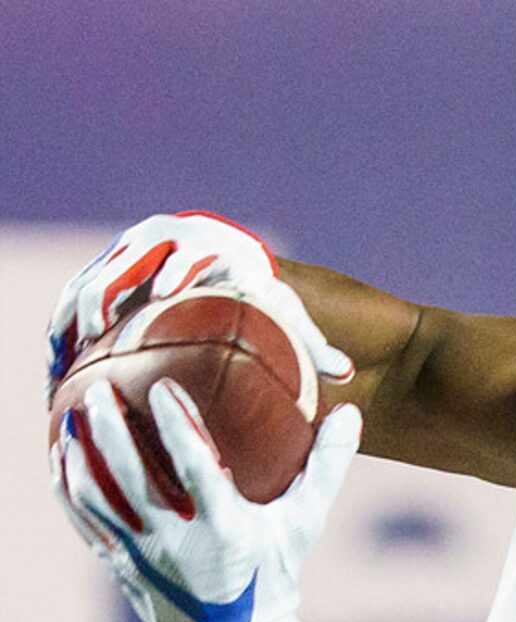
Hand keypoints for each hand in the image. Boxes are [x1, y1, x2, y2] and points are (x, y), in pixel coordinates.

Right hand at [48, 211, 352, 391]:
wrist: (220, 252)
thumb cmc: (256, 291)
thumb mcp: (284, 311)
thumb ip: (311, 342)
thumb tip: (346, 372)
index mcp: (204, 248)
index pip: (189, 256)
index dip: (178, 271)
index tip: (169, 292)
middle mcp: (159, 241)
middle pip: (128, 261)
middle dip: (111, 287)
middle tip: (98, 324)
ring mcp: (127, 252)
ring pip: (92, 277)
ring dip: (75, 310)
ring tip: (65, 349)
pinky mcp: (103, 270)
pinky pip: (75, 296)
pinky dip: (63, 325)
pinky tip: (55, 367)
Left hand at [53, 377, 361, 621]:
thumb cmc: (273, 574)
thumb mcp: (304, 524)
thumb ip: (324, 469)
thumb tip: (351, 415)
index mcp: (224, 530)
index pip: (195, 469)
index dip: (177, 425)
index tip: (163, 387)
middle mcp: (177, 543)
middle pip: (131, 477)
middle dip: (110, 428)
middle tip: (101, 387)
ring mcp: (142, 556)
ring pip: (98, 497)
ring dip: (81, 452)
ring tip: (73, 412)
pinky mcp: (119, 565)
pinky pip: (83, 519)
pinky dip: (68, 485)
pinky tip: (62, 454)